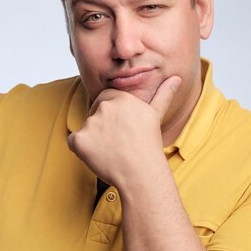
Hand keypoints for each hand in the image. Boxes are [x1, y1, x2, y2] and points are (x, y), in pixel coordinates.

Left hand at [67, 76, 181, 188]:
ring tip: (111, 151)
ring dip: (93, 140)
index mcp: (120, 98)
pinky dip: (82, 151)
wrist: (141, 173)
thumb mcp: (155, 116)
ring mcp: (90, 123)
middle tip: (117, 142)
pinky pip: (74, 143)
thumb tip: (176, 78)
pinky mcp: (79, 140)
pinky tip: (99, 157)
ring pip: (85, 130)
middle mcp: (104, 107)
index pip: (104, 99)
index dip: (111, 115)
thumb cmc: (148, 146)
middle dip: (101, 126)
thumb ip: (162, 94)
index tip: (121, 129)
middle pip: (93, 113)